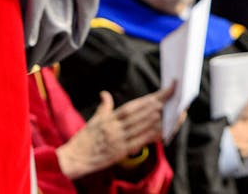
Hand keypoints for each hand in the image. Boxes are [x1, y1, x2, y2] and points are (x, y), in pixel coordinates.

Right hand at [55, 83, 175, 179]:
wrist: (73, 157)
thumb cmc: (84, 139)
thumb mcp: (94, 120)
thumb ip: (104, 107)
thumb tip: (104, 93)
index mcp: (110, 117)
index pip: (134, 105)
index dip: (151, 98)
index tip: (165, 90)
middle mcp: (115, 126)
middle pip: (141, 114)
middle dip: (159, 106)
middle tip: (174, 98)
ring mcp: (118, 139)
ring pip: (142, 127)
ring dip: (160, 119)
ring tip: (174, 113)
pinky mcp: (119, 152)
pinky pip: (139, 143)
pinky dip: (152, 137)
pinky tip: (164, 133)